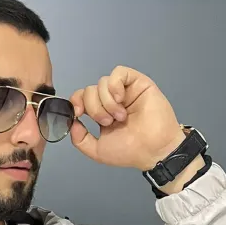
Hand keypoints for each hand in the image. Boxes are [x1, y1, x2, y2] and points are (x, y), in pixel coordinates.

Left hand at [69, 66, 186, 170]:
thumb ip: (80, 139)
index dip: (76, 103)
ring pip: (102, 83)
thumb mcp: (97, 151)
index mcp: (101, 114)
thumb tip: (72, 123)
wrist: (153, 150)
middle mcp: (111, 100)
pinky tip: (121, 100)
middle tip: (108, 122)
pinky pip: (118, 72)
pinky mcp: (137, 82)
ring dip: (106, 102)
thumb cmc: (130, 152)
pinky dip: (114, 86)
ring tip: (120, 116)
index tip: (78, 114)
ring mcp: (124, 91)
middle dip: (94, 108)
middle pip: (89, 90)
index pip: (81, 98)